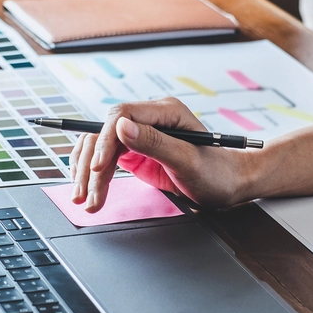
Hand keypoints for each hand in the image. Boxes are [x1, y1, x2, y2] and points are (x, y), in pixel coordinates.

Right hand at [70, 98, 252, 211]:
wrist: (229, 185)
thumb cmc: (217, 172)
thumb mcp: (187, 160)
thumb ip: (155, 143)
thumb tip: (121, 127)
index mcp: (165, 111)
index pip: (121, 115)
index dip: (104, 140)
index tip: (98, 168)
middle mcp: (149, 119)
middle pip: (104, 132)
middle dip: (91, 164)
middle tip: (85, 195)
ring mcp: (140, 135)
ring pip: (100, 146)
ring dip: (87, 172)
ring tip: (84, 200)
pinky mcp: (135, 152)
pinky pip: (106, 158)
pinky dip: (94, 174)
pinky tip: (87, 189)